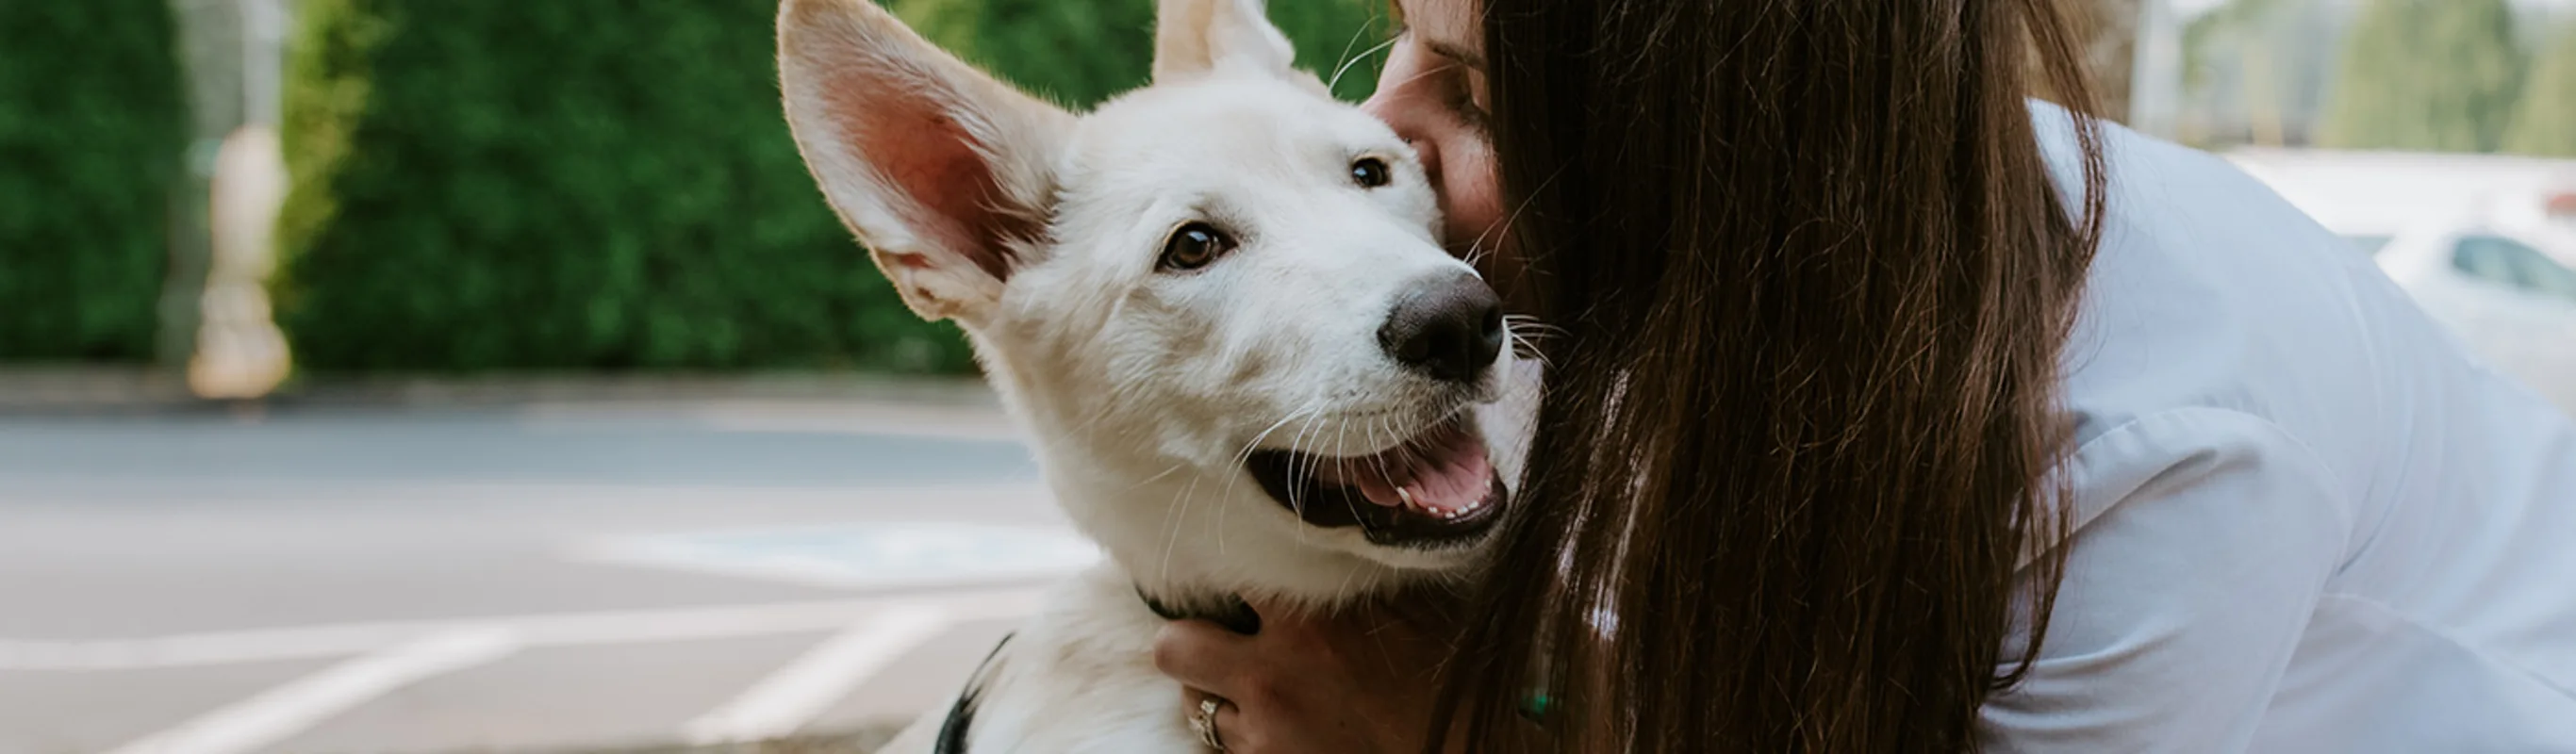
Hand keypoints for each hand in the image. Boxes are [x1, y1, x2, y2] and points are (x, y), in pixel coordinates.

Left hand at [1152, 593, 1462, 752]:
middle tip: (1219, 637)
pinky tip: (1275, 725)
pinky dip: (1242, 733)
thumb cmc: (1447, 682)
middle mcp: (1274, 673)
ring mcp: (1264, 730)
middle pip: (1175, 644)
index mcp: (1310, 620)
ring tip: (1254, 688)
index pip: (1229, 571)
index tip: (1238, 575)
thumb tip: (1339, 525)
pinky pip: (1223, 744)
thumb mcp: (1414, 609)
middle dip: (1190, 640)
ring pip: (1192, 702)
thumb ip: (1361, 573)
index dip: (1230, 571)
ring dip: (1216, 690)